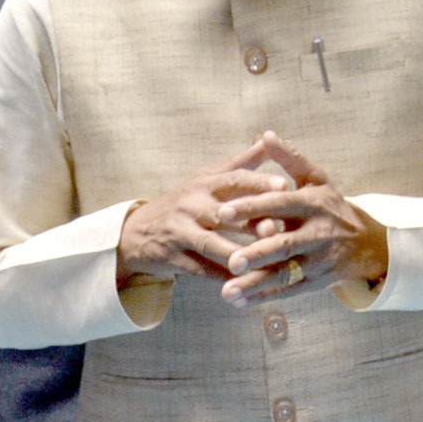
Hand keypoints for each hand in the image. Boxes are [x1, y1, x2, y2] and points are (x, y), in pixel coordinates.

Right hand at [116, 135, 299, 284]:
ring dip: (236, 254)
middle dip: (250, 221)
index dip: (258, 182)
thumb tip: (268, 138)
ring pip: (211, 244)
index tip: (284, 185)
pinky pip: (200, 269)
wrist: (137, 232)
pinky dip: (222, 277)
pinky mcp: (171, 256)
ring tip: (261, 262)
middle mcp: (191, 204)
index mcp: (204, 183)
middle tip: (276, 229)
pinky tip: (243, 283)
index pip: (234, 179)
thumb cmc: (185, 202)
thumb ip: (241, 163)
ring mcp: (179, 231)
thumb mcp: (208, 178)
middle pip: (223, 212)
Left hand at [213, 134, 390, 303]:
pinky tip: (239, 301)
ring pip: (285, 273)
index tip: (223, 211)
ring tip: (228, 291)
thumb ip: (290, 159)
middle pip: (285, 244)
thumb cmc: (330, 206)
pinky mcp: (316, 281)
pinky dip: (263, 297)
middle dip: (258, 253)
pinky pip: (288, 291)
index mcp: (312, 203)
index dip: (252, 207)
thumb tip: (266, 134)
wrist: (366, 242)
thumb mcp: (316, 179)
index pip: (280, 203)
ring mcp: (318, 260)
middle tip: (231, 261)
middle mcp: (317, 232)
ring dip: (256, 283)